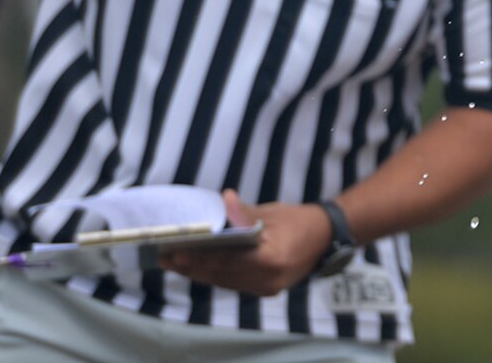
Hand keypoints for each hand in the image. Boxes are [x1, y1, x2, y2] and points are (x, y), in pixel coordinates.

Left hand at [158, 190, 329, 295]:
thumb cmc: (300, 220)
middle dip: (192, 265)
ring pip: (224, 281)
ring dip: (199, 272)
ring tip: (174, 262)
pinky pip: (233, 283)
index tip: (175, 250)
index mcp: (272, 258)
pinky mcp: (264, 290)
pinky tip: (197, 267)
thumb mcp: (273, 212)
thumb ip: (245, 213)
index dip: (200, 256)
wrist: (327, 237)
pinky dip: (214, 275)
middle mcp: (268, 280)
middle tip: (165, 256)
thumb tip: (224, 201)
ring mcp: (266, 288)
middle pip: (221, 274)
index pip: (227, 259)